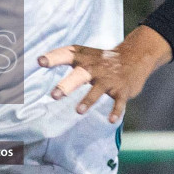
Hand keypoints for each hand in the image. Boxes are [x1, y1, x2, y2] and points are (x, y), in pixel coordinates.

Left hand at [37, 25, 172, 123]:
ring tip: (78, 111)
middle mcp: (95, 67)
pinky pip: (119, 102)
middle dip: (66, 85)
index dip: (53, 58)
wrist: (135, 56)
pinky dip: (116, 111)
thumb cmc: (102, 58)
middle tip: (53, 95)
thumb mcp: (85, 53)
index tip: (40, 61)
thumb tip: (37, 60)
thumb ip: (63, 56)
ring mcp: (109, 79)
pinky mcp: (121, 90)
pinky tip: (111, 120)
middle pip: (80, 74)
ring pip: (97, 90)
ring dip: (88, 100)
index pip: (67, 54)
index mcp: (84, 58)